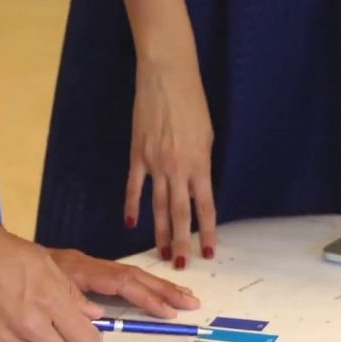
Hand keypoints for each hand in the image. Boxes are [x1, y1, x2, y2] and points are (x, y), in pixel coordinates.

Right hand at [0, 219, 104, 341]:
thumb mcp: (38, 259)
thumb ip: (68, 290)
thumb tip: (91, 312)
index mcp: (47, 300)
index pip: (85, 339)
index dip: (90, 336)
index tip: (86, 329)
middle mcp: (28, 325)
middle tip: (60, 327)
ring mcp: (4, 338)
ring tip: (28, 318)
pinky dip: (13, 340)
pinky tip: (3, 318)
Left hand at [49, 248, 200, 318]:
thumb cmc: (12, 277)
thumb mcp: (36, 290)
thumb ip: (66, 303)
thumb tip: (97, 316)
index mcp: (78, 269)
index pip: (120, 282)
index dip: (145, 296)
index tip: (166, 311)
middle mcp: (86, 265)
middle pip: (133, 276)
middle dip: (162, 289)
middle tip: (189, 302)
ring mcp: (87, 266)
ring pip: (129, 275)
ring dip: (157, 286)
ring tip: (183, 297)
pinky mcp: (84, 270)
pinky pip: (119, 277)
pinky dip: (141, 284)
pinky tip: (156, 293)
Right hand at [128, 54, 216, 269]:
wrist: (166, 77)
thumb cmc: (192, 103)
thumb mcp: (207, 135)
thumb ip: (201, 165)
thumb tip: (197, 188)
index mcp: (200, 163)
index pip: (206, 206)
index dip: (208, 231)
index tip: (209, 251)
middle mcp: (177, 168)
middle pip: (180, 214)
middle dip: (181, 242)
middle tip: (180, 264)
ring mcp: (155, 163)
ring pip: (158, 206)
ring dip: (160, 231)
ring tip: (161, 253)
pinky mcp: (137, 155)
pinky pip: (134, 187)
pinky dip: (132, 206)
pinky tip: (131, 223)